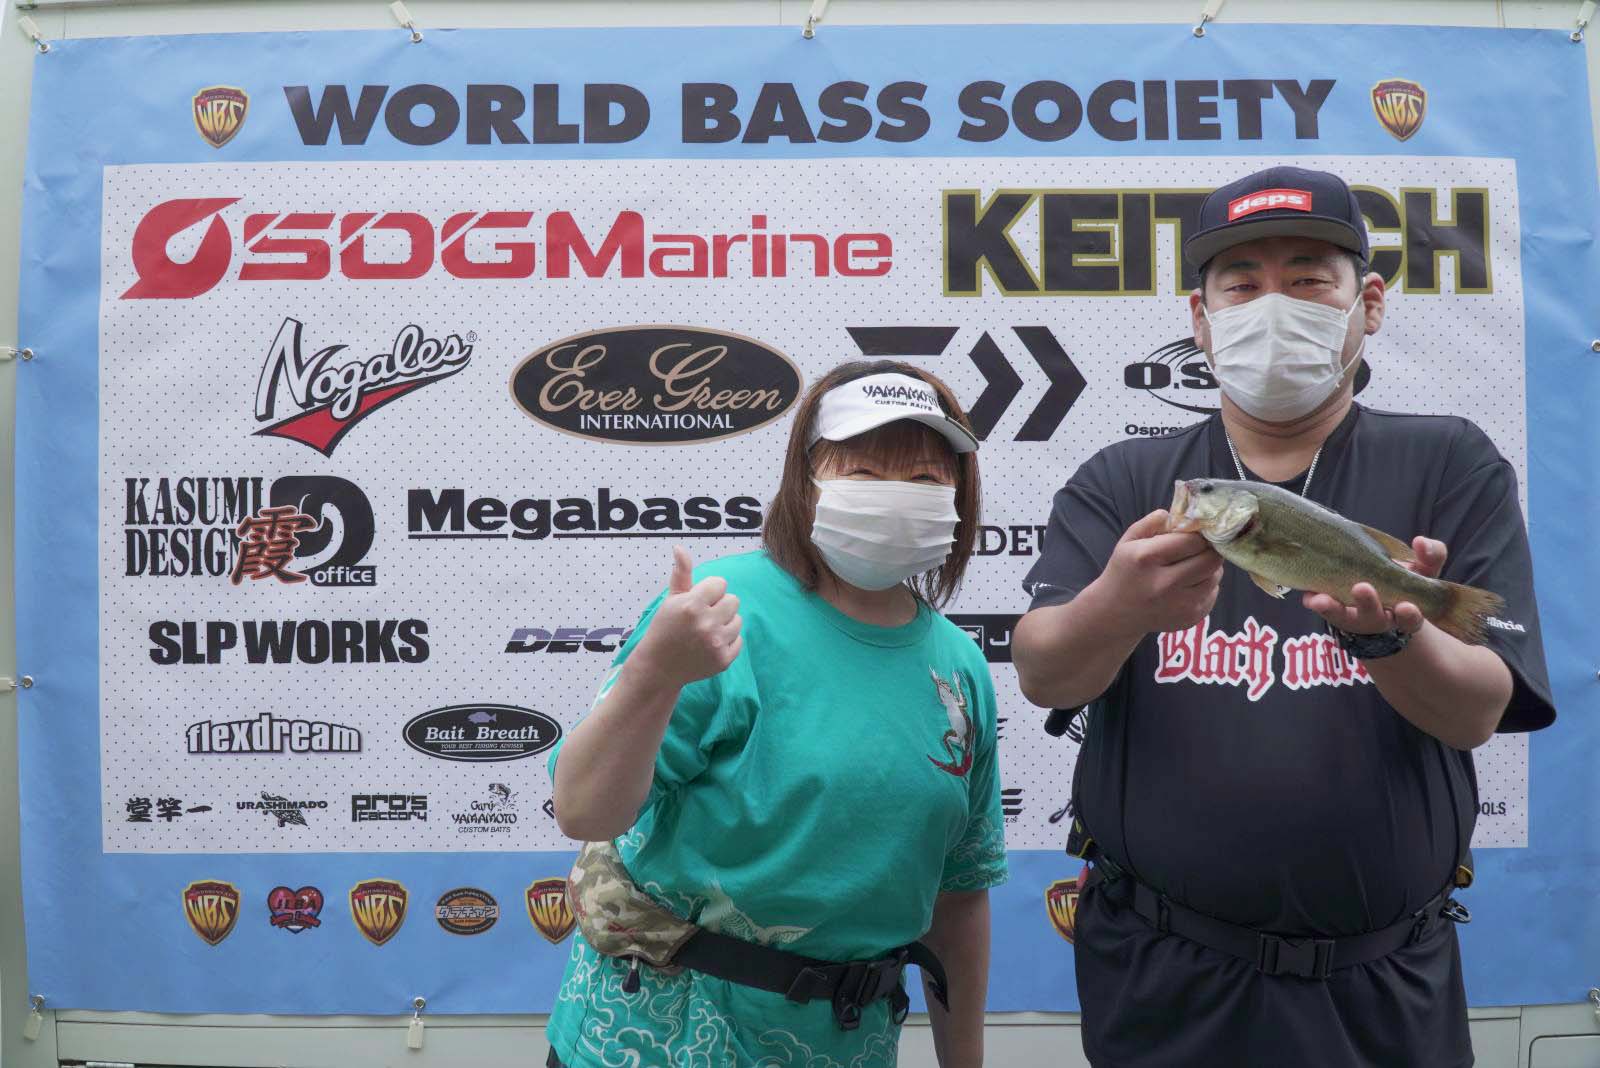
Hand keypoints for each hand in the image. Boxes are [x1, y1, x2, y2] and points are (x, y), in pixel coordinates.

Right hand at [631, 547, 743, 688]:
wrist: (658, 667)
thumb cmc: (665, 628)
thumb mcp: (671, 600)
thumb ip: (681, 573)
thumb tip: (679, 547)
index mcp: (692, 605)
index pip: (720, 583)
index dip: (709, 591)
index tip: (697, 602)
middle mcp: (706, 623)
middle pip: (733, 600)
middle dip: (719, 606)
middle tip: (703, 617)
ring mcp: (716, 643)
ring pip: (738, 620)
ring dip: (725, 623)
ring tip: (707, 631)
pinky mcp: (723, 660)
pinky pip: (739, 640)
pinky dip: (728, 642)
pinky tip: (710, 645)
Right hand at [1097, 510, 1223, 634]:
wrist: (1114, 613)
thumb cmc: (1123, 572)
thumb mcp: (1127, 542)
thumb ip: (1151, 523)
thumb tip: (1177, 515)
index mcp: (1146, 559)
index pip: (1192, 540)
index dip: (1198, 535)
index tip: (1195, 534)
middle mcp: (1164, 583)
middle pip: (1210, 559)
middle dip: (1209, 550)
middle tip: (1201, 548)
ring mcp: (1179, 604)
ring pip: (1215, 577)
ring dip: (1210, 567)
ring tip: (1194, 565)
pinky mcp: (1189, 618)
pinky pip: (1213, 594)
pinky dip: (1207, 585)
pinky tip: (1190, 583)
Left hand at [1301, 536, 1446, 635]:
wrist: (1382, 603)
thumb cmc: (1406, 581)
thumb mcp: (1424, 570)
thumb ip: (1430, 556)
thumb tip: (1421, 542)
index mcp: (1406, 612)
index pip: (1412, 619)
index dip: (1409, 615)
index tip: (1406, 607)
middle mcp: (1379, 619)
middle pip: (1374, 617)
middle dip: (1368, 604)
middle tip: (1361, 587)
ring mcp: (1355, 617)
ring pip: (1343, 616)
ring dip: (1332, 607)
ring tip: (1321, 599)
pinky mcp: (1335, 611)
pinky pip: (1323, 608)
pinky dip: (1316, 602)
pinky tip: (1309, 595)